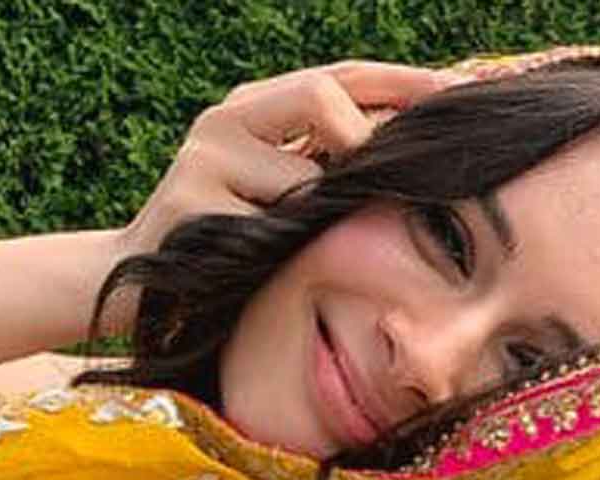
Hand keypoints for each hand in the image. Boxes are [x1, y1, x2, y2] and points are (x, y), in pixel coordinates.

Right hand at [122, 60, 461, 253]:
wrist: (137, 284)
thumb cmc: (224, 244)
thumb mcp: (278, 195)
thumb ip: (326, 165)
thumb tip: (413, 152)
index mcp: (252, 108)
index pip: (342, 76)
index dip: (405, 82)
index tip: (462, 93)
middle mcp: (225, 118)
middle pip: (322, 93)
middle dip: (368, 137)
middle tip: (399, 175)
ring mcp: (202, 157)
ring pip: (303, 173)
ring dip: (317, 215)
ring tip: (300, 243)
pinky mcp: (189, 204)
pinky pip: (271, 224)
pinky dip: (284, 248)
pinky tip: (266, 265)